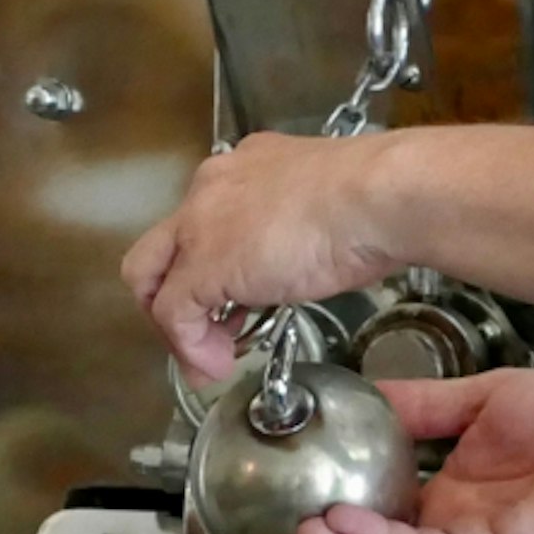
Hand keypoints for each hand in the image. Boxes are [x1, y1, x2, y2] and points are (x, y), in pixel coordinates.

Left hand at [123, 134, 398, 380]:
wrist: (377, 198)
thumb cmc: (371, 200)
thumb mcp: (328, 210)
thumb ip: (304, 229)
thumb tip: (311, 259)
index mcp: (245, 168)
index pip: (205, 218)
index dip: (211, 264)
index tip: (234, 299)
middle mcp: (211, 188)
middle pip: (162, 248)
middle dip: (172, 297)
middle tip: (200, 334)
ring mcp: (200, 227)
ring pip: (155, 280)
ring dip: (180, 327)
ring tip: (212, 358)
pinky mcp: (201, 266)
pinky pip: (173, 316)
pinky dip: (188, 348)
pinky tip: (217, 366)